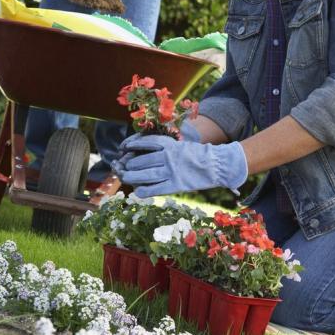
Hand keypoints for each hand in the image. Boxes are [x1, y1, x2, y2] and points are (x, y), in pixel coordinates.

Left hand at [112, 135, 247, 197]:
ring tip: (125, 178)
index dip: (130, 146)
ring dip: (131, 177)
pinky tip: (137, 191)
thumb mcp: (178, 145)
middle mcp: (167, 157)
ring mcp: (170, 172)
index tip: (122, 149)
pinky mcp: (175, 185)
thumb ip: (162, 147)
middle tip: (119, 167)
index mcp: (168, 144)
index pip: (142, 143)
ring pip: (144, 175)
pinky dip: (143, 191)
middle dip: (127, 165)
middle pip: (140, 161)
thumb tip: (140, 149)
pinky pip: (154, 189)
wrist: (215, 165)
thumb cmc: (195, 155)